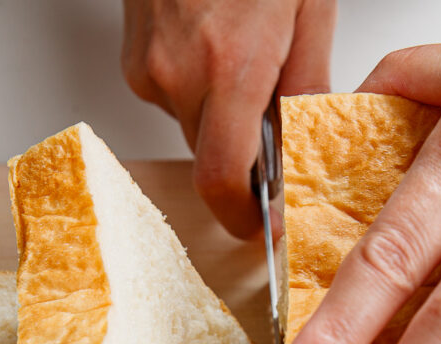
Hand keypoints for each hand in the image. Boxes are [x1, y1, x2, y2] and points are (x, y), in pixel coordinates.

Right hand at [122, 0, 335, 236]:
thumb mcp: (307, 8)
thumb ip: (307, 82)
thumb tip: (306, 140)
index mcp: (229, 65)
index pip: (222, 178)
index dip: (242, 217)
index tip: (260, 226)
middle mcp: (178, 73)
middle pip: (212, 154)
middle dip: (245, 149)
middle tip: (274, 115)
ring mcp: (148, 66)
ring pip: (192, 125)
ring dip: (222, 113)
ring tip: (246, 58)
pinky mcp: (132, 58)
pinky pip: (172, 97)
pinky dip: (198, 87)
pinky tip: (217, 45)